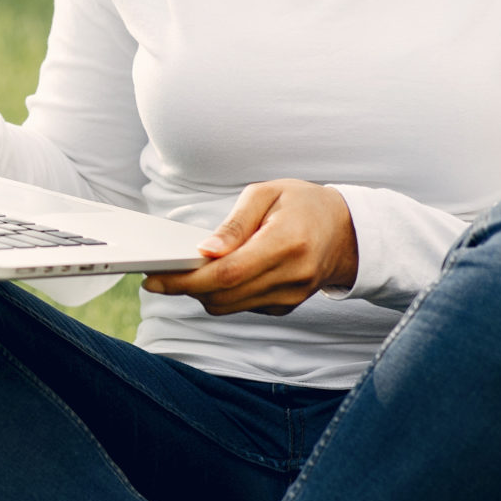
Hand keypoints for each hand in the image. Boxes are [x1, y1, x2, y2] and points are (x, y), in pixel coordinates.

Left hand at [142, 180, 358, 316]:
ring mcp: (291, 296)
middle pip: (224, 295)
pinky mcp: (287, 306)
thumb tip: (204, 251)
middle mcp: (292, 276)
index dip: (186, 280)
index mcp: (286, 243)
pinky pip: (242, 306)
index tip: (154, 278)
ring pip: (229, 306)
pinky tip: (216, 275)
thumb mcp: (266, 194)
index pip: (227, 273)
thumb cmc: (303, 204)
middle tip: (159, 275)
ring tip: (185, 271)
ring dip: (201, 293)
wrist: (346, 231)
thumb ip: (233, 224)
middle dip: (185, 288)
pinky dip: (223, 294)